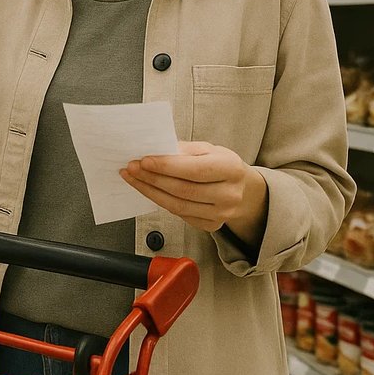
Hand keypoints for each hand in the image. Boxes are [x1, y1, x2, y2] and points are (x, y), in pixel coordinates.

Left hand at [120, 141, 268, 243]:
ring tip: (133, 178)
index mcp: (232, 169)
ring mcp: (222, 214)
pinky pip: (179, 215)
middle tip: (131, 168)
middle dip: (152, 178)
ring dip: (150, 191)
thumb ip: (183, 150)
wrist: (241, 189)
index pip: (195, 170)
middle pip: (183, 190)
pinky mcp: (211, 225)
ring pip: (178, 205)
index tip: (144, 161)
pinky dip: (159, 201)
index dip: (167, 166)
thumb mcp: (208, 149)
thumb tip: (155, 151)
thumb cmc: (220, 165)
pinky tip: (147, 190)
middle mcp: (230, 194)